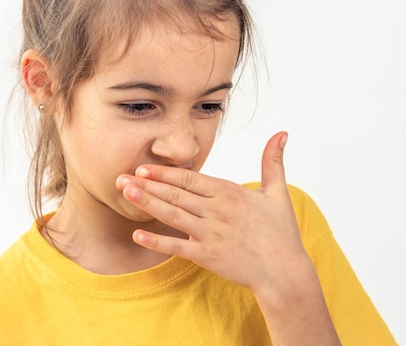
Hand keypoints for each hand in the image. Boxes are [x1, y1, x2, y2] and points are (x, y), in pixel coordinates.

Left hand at [116, 131, 310, 291]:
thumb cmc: (281, 232)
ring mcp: (210, 234)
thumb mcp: (278, 193)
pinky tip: (136, 235)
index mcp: (229, 193)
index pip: (190, 179)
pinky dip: (156, 241)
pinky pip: (177, 246)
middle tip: (120, 177)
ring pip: (172, 215)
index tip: (143, 167)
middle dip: (146, 184)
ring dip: (146, 203)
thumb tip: (282, 132)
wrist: (284, 272)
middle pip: (175, 194)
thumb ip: (273, 161)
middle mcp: (216, 211)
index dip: (164, 173)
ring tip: (125, 193)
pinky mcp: (207, 256)